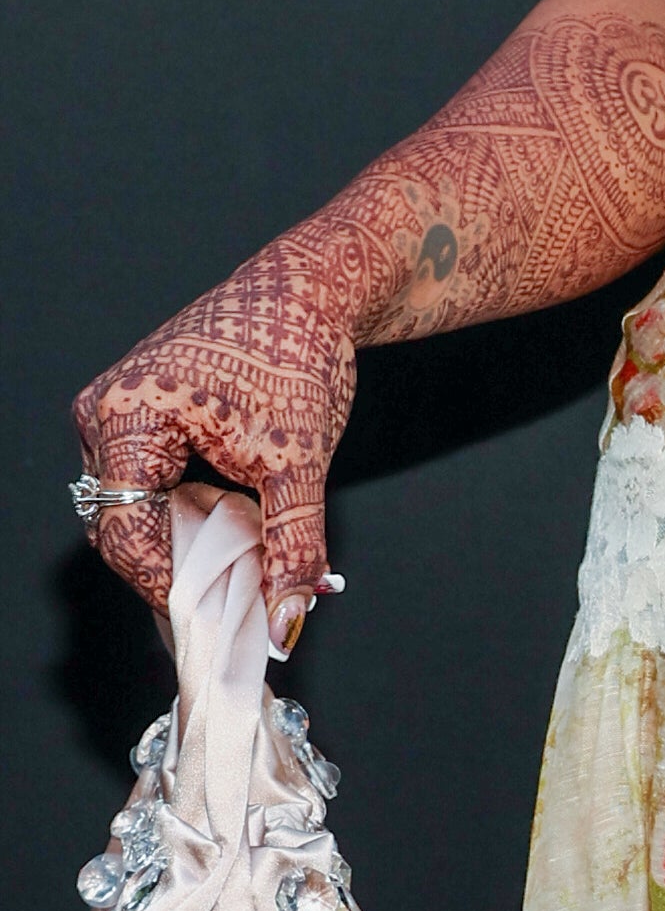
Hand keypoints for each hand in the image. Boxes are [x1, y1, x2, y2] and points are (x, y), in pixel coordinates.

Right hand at [73, 290, 355, 645]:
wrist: (311, 288)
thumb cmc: (297, 352)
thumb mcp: (300, 461)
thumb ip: (292, 545)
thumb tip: (289, 620)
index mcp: (127, 415)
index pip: (127, 531)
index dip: (169, 585)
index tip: (214, 622)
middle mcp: (106, 412)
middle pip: (125, 524)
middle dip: (179, 568)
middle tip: (231, 610)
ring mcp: (117, 411)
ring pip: (138, 508)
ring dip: (183, 543)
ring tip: (236, 575)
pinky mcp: (140, 413)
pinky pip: (150, 484)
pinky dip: (186, 514)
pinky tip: (227, 535)